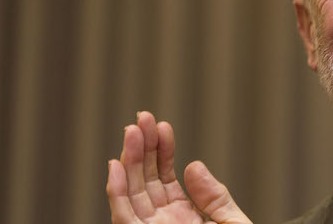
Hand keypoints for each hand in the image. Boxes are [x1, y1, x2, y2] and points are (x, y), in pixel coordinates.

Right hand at [106, 111, 251, 223]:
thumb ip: (215, 198)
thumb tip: (193, 165)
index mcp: (183, 217)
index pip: (166, 177)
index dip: (162, 151)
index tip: (161, 126)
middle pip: (145, 180)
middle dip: (142, 149)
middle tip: (141, 119)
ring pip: (132, 194)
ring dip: (128, 162)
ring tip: (131, 132)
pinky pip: (124, 219)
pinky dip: (116, 193)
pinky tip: (116, 166)